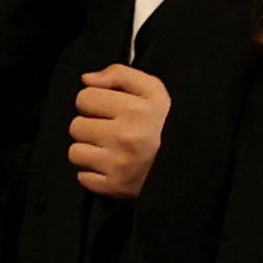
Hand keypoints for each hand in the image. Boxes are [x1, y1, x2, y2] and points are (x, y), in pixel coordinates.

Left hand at [67, 63, 169, 199]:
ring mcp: (118, 164)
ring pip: (75, 152)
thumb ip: (119, 74)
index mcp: (135, 110)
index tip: (110, 110)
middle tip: (111, 131)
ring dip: (89, 151)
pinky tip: (111, 168)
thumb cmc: (166, 126)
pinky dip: (93, 174)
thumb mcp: (153, 91)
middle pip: (76, 126)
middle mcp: (125, 137)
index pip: (84, 97)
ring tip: (109, 150)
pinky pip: (83, 178)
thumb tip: (87, 79)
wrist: (187, 165)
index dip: (95, 102)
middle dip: (91, 127)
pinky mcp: (114, 187)